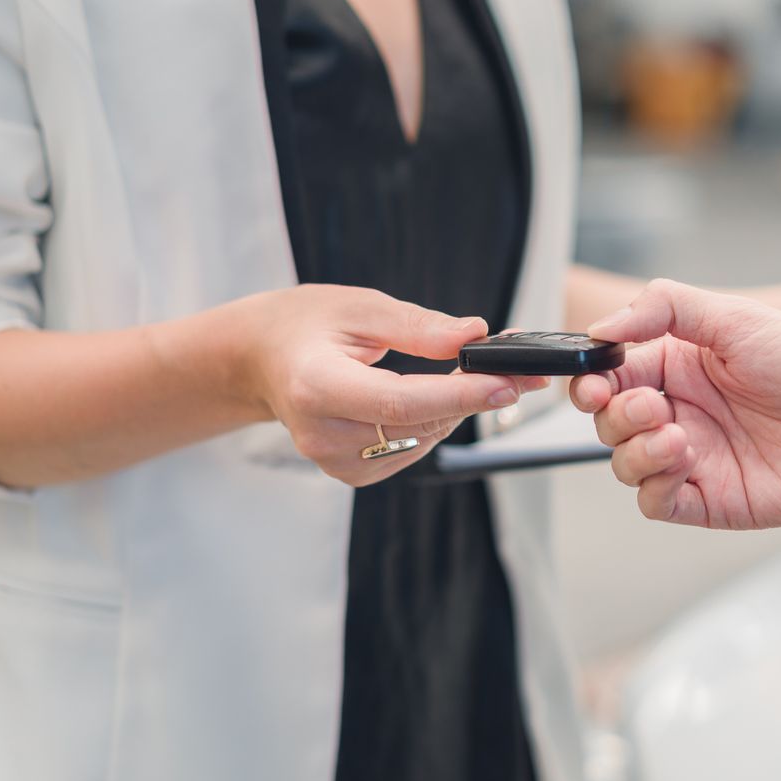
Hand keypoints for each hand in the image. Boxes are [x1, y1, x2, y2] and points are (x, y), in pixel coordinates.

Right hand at [232, 285, 545, 486]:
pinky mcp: (350, 472)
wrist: (261, 359)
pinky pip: (411, 450)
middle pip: (420, 424)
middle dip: (476, 396)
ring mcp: (334, 460)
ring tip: (476, 374)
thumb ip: (419, 327)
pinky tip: (432, 398)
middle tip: (519, 368)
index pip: (402, 402)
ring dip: (457, 409)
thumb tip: (474, 335)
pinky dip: (433, 423)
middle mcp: (323, 434)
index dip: (460, 396)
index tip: (508, 382)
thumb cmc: (305, 325)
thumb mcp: (361, 308)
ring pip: (423, 440)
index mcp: (317, 386)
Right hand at [571, 279, 780, 527]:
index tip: (591, 380)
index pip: (611, 374)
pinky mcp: (711, 499)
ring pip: (626, 463)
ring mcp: (695, 457)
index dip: (592, 379)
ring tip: (675, 437)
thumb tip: (603, 327)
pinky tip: (682, 461)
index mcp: (681, 363)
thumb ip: (665, 309)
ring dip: (634, 450)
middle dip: (616, 414)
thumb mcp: (739, 318)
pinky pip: (656, 502)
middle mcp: (683, 410)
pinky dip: (654, 485)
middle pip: (610, 421)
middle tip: (652, 406)